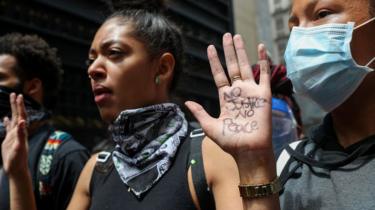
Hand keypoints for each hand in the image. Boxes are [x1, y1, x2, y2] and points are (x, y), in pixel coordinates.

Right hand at [1, 93, 28, 175]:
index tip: (19, 96)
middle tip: (14, 94)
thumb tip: (22, 122)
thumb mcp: (19, 146)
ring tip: (12, 100)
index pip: (21, 116)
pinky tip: (5, 118)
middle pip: (18, 115)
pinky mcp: (9, 140)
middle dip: (16, 104)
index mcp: (21, 132)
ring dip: (13, 110)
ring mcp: (14, 135)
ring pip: (13, 119)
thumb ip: (21, 134)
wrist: (16, 169)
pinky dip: (7, 122)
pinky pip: (8, 128)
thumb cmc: (18, 160)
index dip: (20, 106)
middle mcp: (19, 132)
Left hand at [186, 33, 271, 159]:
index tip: (210, 48)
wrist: (248, 150)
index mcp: (225, 98)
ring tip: (237, 36)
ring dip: (242, 51)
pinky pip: (264, 74)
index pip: (219, 75)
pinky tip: (261, 48)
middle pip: (232, 66)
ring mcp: (251, 91)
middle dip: (228, 51)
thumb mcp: (210, 126)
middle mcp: (238, 92)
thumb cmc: (230, 141)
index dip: (214, 61)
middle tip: (226, 35)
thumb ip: (199, 112)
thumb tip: (186, 101)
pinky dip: (263, 61)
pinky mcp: (263, 94)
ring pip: (245, 66)